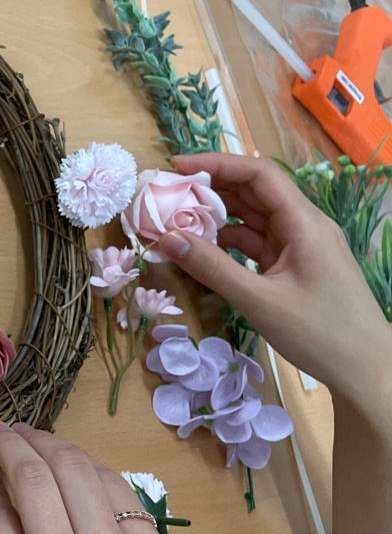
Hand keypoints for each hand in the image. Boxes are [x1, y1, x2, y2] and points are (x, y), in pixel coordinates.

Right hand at [158, 153, 391, 399]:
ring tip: (178, 220)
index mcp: (304, 224)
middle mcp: (305, 226)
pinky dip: (231, 241)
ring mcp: (302, 246)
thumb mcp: (259, 302)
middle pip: (255, 192)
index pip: (259, 175)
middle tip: (168, 194)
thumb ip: (212, 267)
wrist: (366, 369)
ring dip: (219, 216)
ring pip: (255, 217)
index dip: (217, 164)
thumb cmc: (320, 334)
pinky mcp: (297, 266)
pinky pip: (259, 242)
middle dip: (211, 188)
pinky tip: (205, 249)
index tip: (176, 167)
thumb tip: (166, 238)